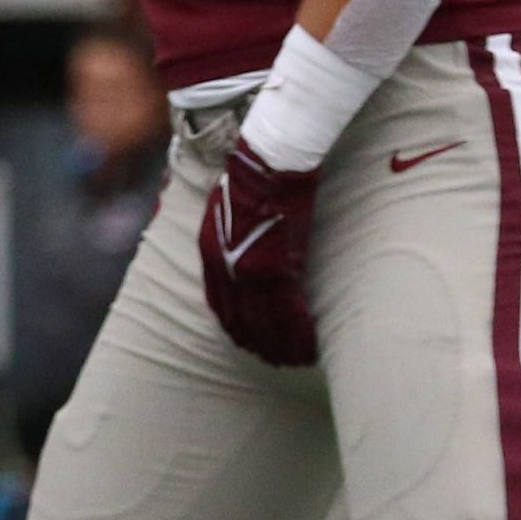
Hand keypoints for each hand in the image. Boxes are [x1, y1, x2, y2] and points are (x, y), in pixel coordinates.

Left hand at [198, 140, 320, 366]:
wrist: (269, 158)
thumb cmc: (255, 174)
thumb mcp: (228, 208)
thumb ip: (230, 235)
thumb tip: (240, 245)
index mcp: (211, 252)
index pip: (222, 304)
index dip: (239, 327)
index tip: (252, 344)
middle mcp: (226, 266)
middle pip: (243, 319)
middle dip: (261, 343)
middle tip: (278, 361)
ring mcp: (249, 269)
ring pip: (266, 322)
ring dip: (282, 345)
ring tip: (297, 360)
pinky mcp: (275, 267)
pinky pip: (287, 312)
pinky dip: (298, 333)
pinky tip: (308, 346)